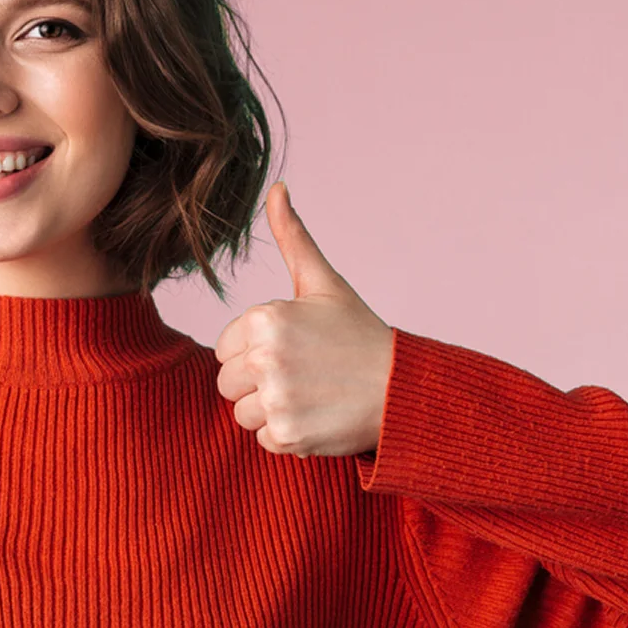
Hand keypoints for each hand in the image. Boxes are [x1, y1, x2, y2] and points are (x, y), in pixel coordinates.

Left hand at [214, 182, 394, 458]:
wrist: (402, 388)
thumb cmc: (357, 333)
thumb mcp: (322, 281)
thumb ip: (291, 236)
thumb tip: (277, 189)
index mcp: (264, 319)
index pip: (224, 348)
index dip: (254, 350)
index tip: (293, 348)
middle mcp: (265, 359)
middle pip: (227, 382)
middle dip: (258, 382)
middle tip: (303, 373)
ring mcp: (277, 400)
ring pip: (241, 413)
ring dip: (271, 410)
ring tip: (310, 394)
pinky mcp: (289, 436)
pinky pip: (263, 439)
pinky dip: (287, 435)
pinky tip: (316, 416)